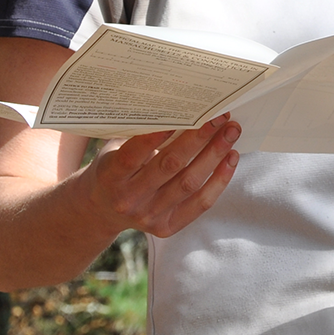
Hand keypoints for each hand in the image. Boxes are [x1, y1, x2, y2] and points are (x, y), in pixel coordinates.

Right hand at [81, 115, 240, 237]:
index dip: (157, 135)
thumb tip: (178, 107)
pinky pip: (200, 203)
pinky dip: (219, 180)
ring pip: (189, 184)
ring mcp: (149, 216)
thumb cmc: (113, 168)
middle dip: (198, 138)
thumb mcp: (114, 149)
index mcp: (111, 176)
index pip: (134, 155)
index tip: (182, 113)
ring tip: (231, 132)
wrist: (102, 210)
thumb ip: (137, 134)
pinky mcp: (167, 227)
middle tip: (219, 116)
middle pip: (170, 166)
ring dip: (214, 155)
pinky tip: (231, 158)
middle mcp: (129, 199)